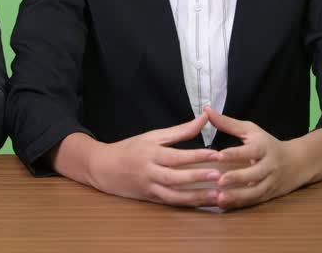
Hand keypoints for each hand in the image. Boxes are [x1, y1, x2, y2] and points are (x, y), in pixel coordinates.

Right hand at [74, 112, 226, 207]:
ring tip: (217, 196)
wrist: (103, 168)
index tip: (216, 155)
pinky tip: (204, 202)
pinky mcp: (150, 199)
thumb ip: (180, 131)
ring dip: (196, 197)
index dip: (197, 156)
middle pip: (175, 177)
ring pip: (174, 195)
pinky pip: (171, 203)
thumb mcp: (152, 136)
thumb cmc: (130, 149)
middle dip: (197, 177)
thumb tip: (204, 117)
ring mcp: (149, 188)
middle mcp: (150, 172)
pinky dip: (188, 204)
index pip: (176, 155)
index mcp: (151, 153)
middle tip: (219, 176)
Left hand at [204, 106, 309, 209]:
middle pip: (255, 173)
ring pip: (256, 191)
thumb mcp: (251, 130)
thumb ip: (228, 123)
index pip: (251, 150)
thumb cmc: (267, 143)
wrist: (298, 162)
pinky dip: (240, 204)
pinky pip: (255, 201)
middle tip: (219, 180)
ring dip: (238, 196)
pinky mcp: (269, 195)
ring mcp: (271, 182)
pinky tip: (224, 204)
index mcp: (264, 147)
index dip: (236, 153)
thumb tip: (207, 110)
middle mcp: (270, 166)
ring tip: (220, 198)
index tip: (219, 155)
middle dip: (238, 177)